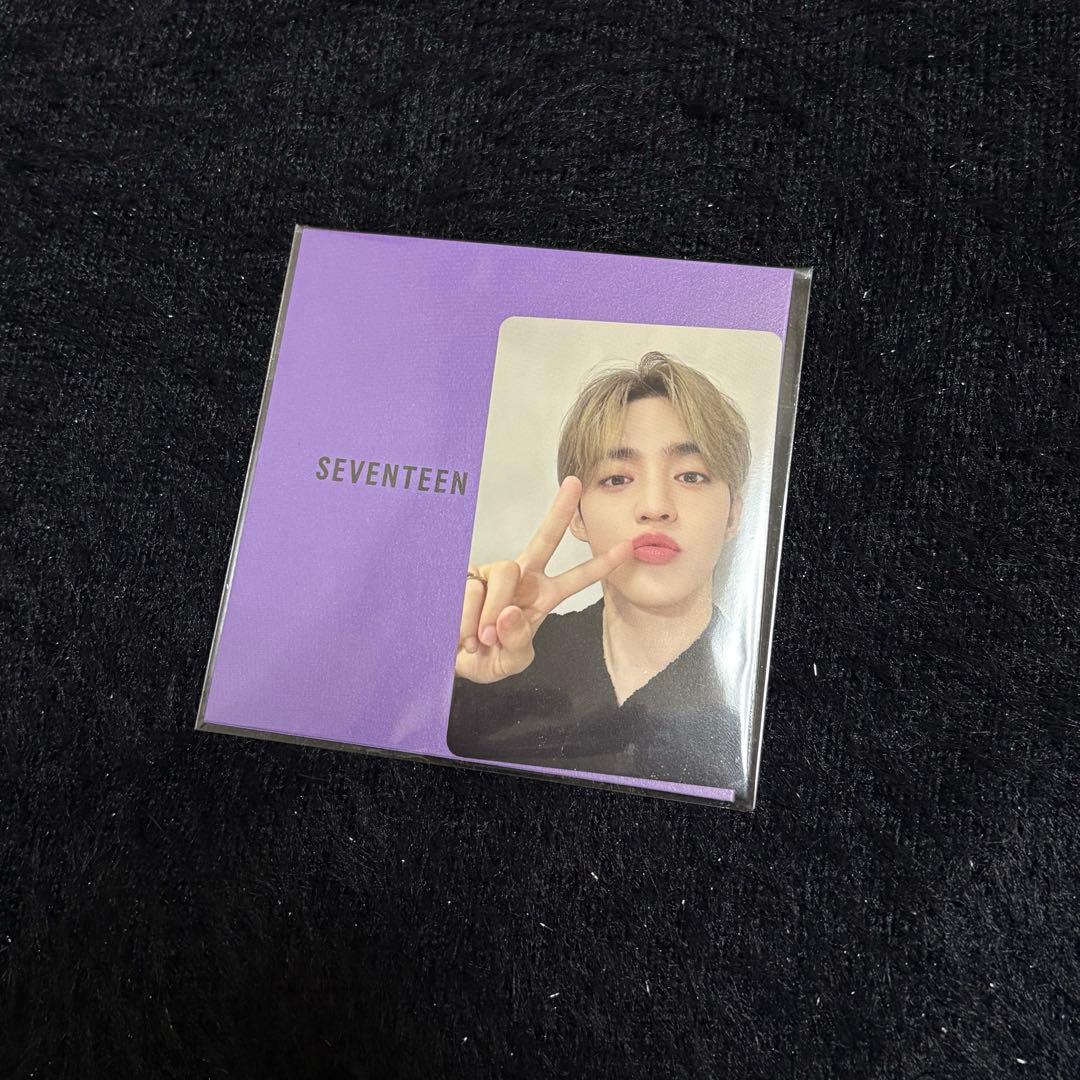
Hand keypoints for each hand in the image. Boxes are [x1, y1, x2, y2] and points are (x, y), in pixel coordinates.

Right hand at [455, 475, 633, 683]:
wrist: (445, 658)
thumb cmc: (484, 658)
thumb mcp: (509, 661)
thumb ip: (517, 642)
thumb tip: (511, 612)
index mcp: (540, 597)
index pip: (574, 579)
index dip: (600, 565)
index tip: (627, 548)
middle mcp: (519, 578)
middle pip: (543, 540)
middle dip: (559, 511)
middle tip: (575, 484)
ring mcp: (491, 573)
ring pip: (504, 575)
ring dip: (491, 615)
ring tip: (478, 639)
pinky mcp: (465, 574)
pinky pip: (472, 590)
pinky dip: (467, 619)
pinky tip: (460, 631)